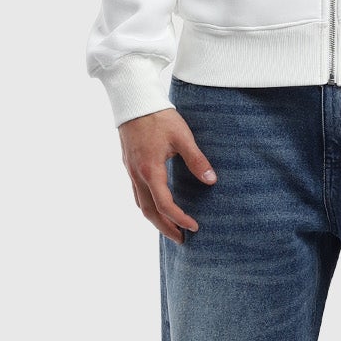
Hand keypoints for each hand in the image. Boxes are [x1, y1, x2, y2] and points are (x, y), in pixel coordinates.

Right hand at [118, 107, 216, 243]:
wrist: (134, 100)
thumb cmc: (159, 117)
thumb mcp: (182, 137)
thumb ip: (197, 160)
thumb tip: (211, 181)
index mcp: (150, 170)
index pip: (164, 205)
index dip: (179, 219)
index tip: (194, 227)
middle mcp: (137, 174)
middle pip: (149, 211)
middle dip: (165, 228)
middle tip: (182, 240)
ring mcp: (131, 171)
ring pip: (140, 204)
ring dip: (155, 219)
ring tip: (170, 228)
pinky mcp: (129, 165)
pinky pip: (136, 193)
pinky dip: (148, 205)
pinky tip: (158, 205)